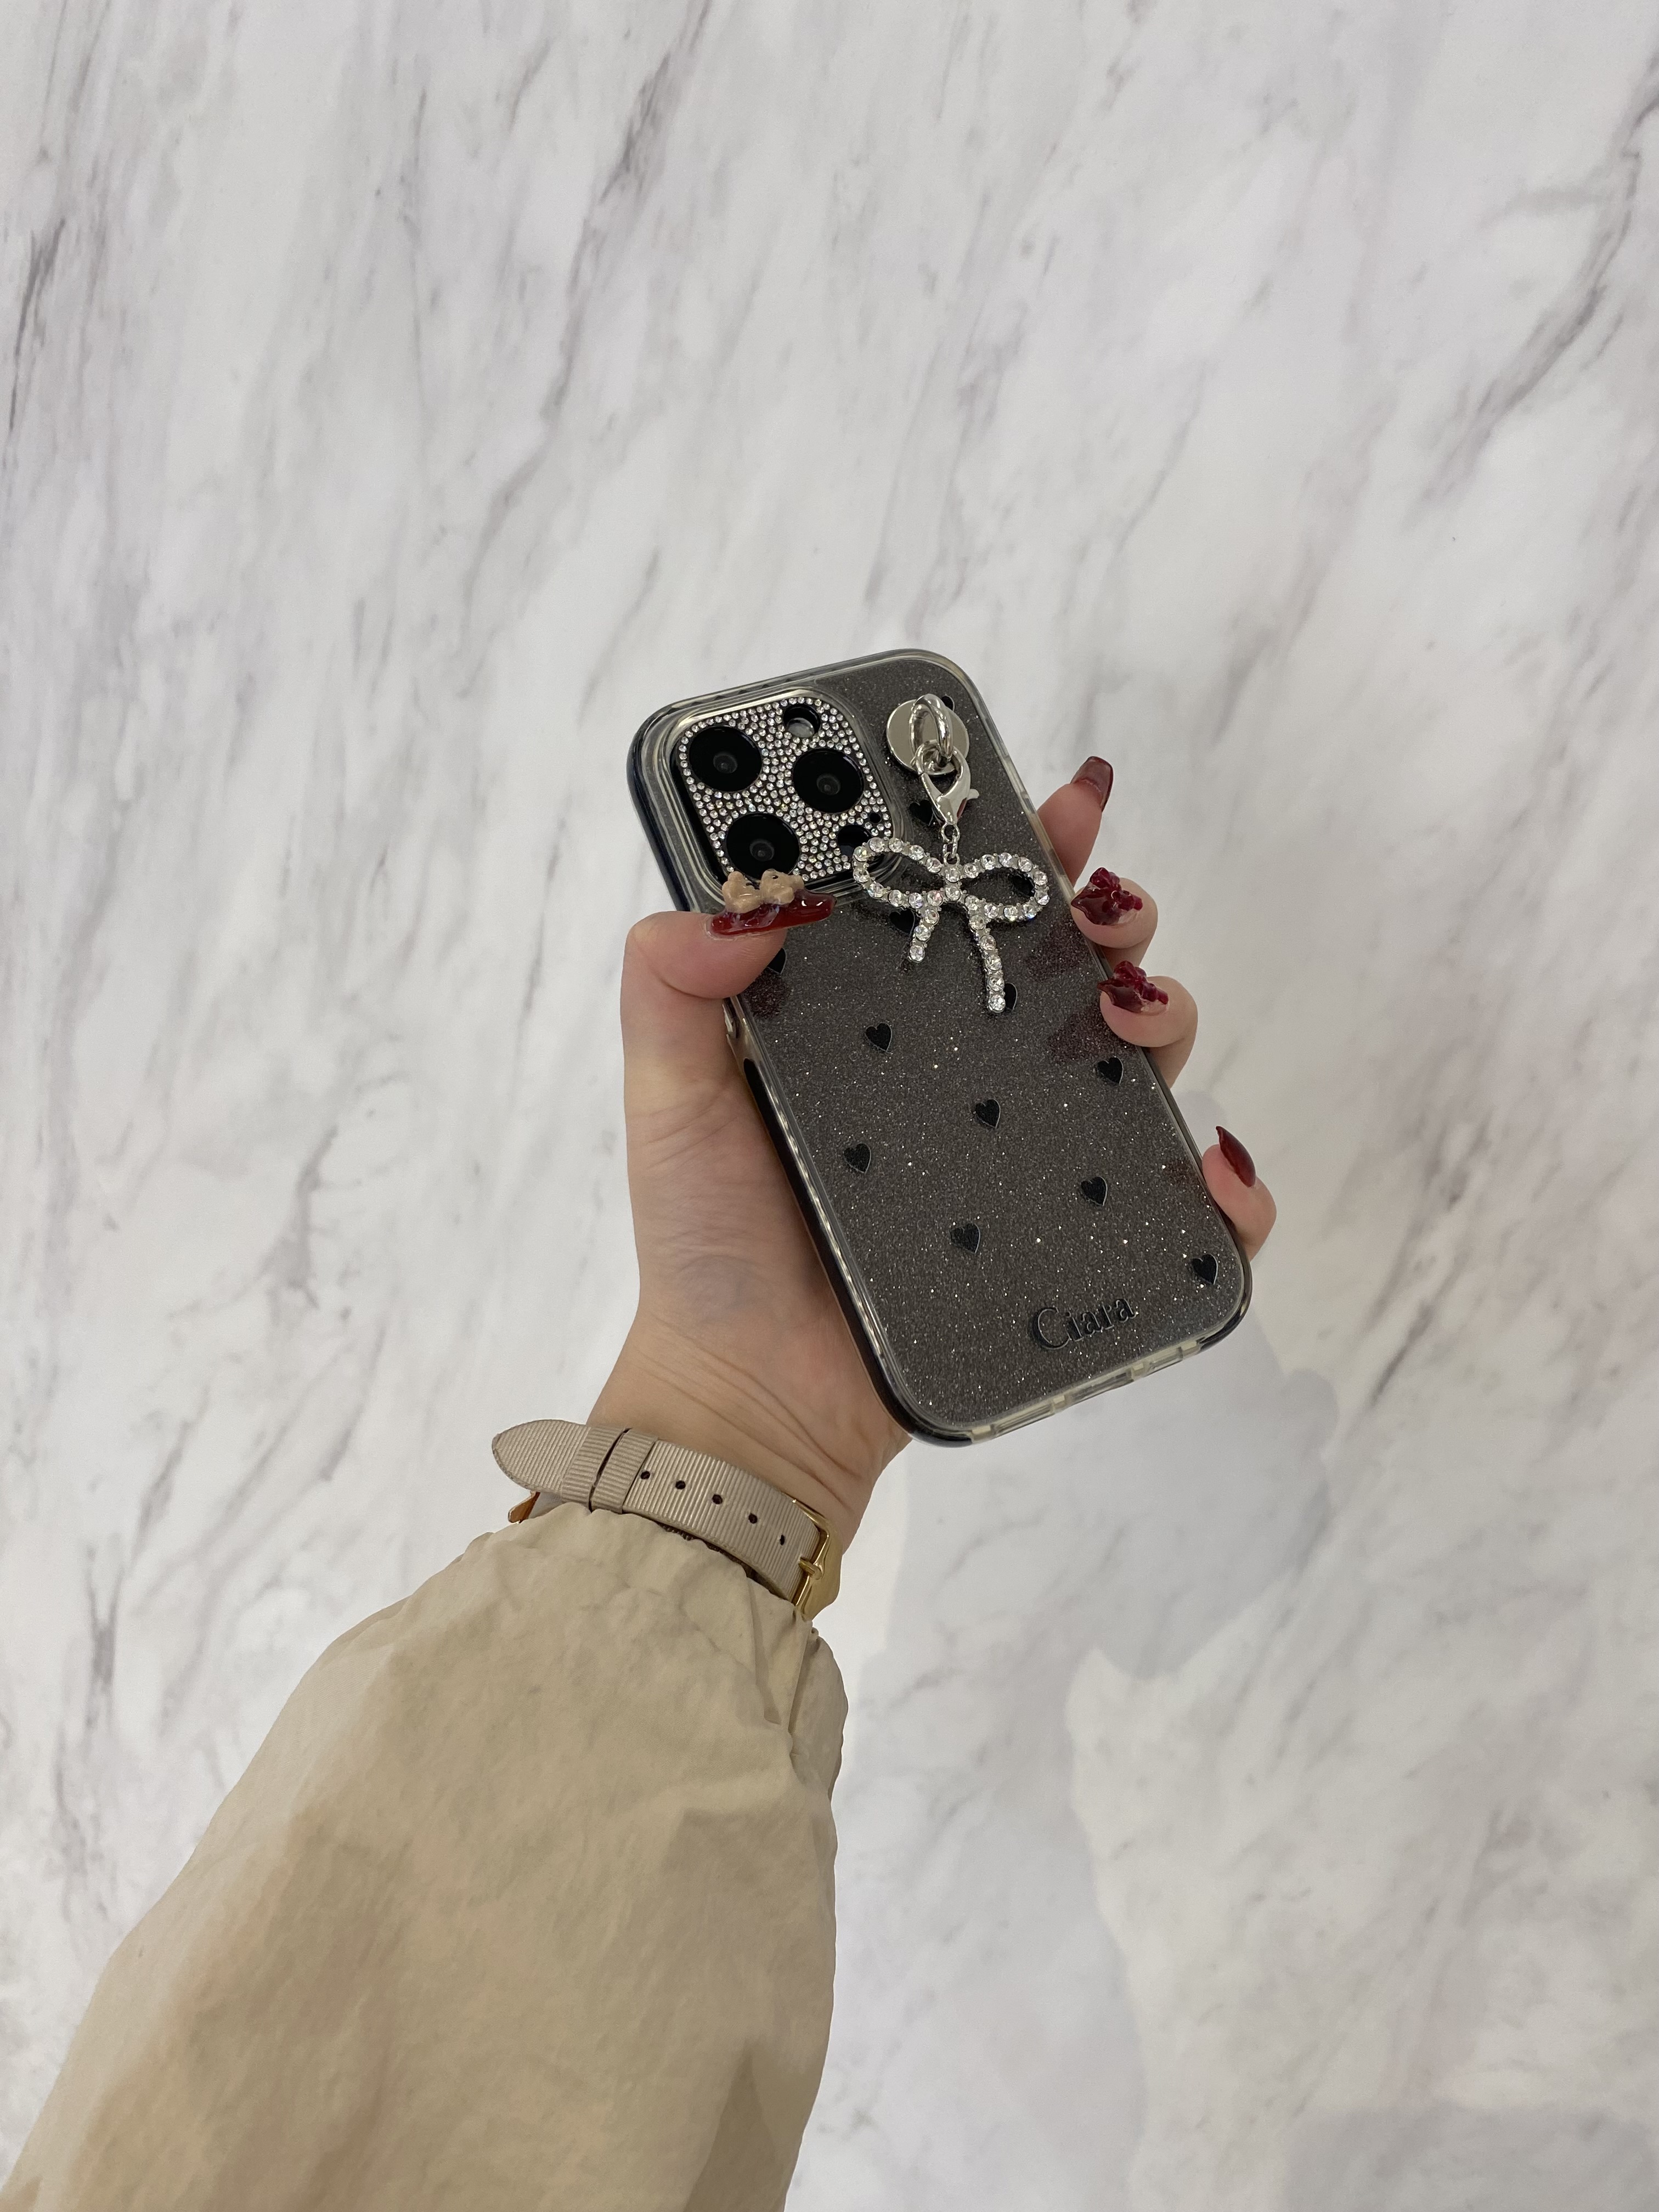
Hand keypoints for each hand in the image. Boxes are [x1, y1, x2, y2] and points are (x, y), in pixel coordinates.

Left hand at [592, 763, 1275, 1544]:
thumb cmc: (708, 1243)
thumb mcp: (669, 1095)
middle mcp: (961, 1075)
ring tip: (1136, 1024)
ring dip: (1165, 1016)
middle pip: (1066, 963)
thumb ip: (672, 986)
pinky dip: (1219, 1185)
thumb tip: (746, 900)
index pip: (956, 899)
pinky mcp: (1061, 1242)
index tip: (1055, 799)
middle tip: (1103, 916)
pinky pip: (1171, 1206)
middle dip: (1110, 913)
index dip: (1013, 838)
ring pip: (1131, 1060)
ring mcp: (1020, 1157)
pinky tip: (1210, 1169)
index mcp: (877, 1019)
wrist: (754, 1400)